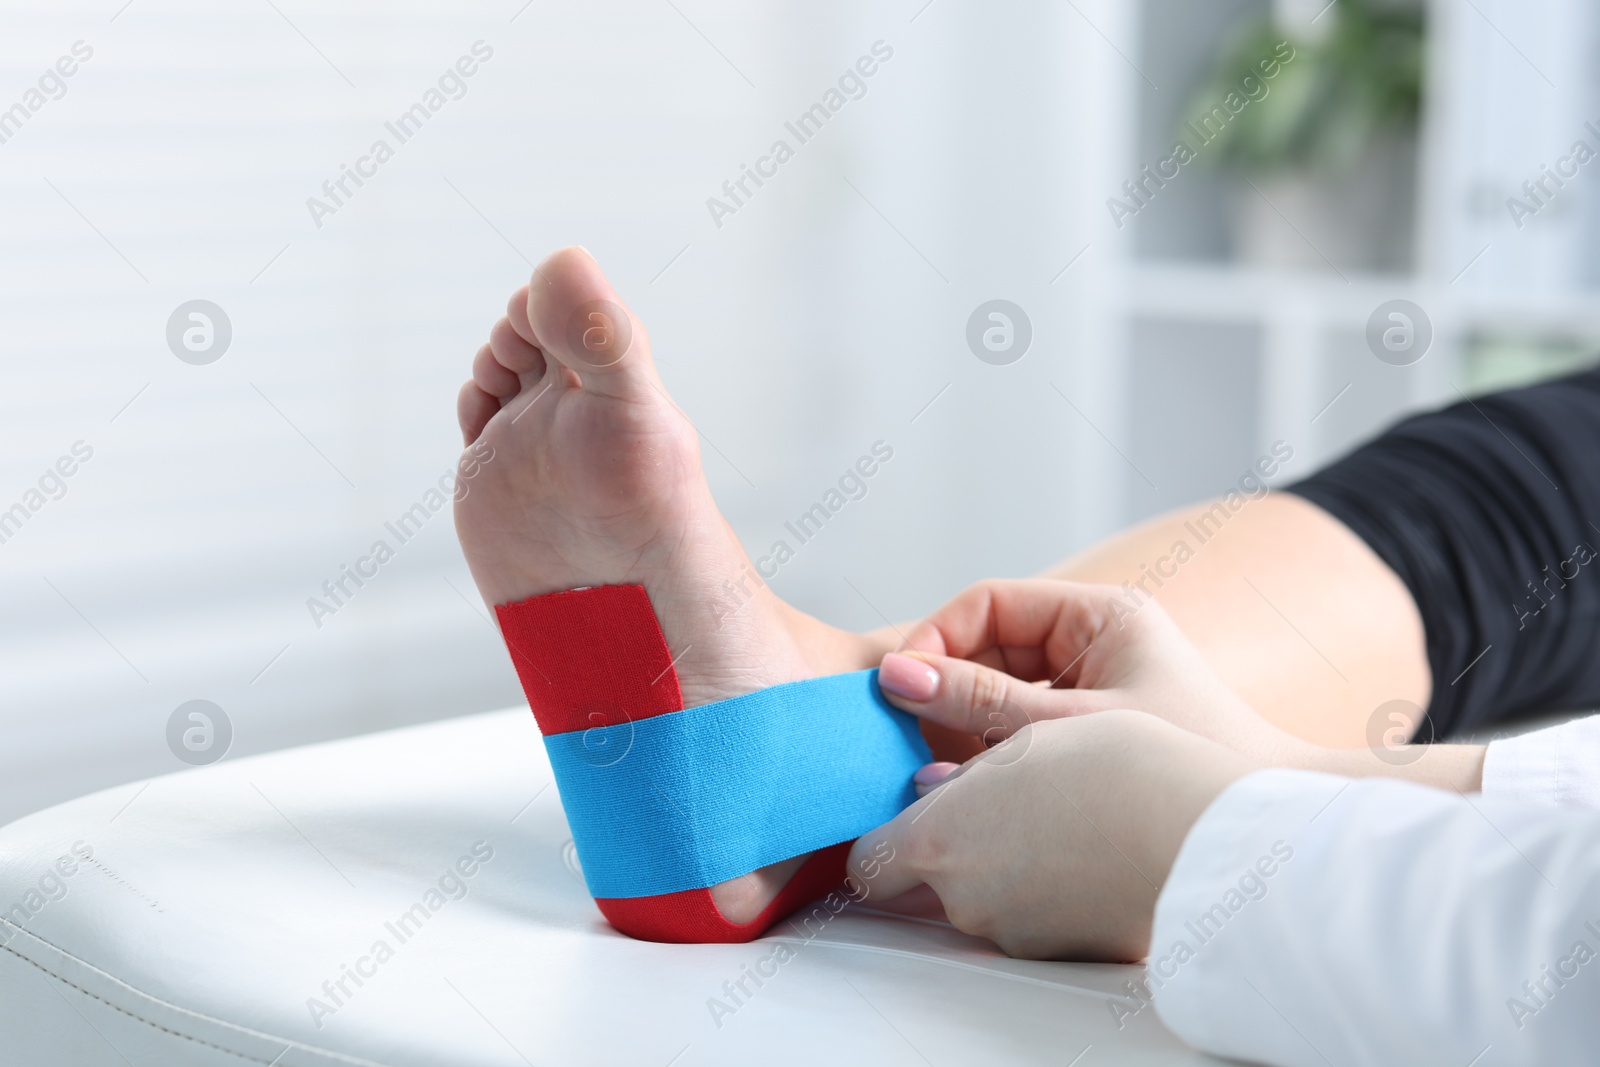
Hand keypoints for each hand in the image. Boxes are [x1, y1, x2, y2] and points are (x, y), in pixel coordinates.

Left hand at [846, 711, 1255, 959]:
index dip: (883, 843)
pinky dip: (1047, 895)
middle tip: (996, 811)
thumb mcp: (1023, 743)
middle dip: (950, 854)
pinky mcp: (1063, 955)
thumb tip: (932, 793)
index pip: (868, 864)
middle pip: (927, 885)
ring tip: (1058, 823)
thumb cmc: (1113, 768)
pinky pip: (1034, 920)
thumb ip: (963, 778)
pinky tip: (1086, 857)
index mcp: (938, 840)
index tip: (903, 821)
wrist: (1199, 829)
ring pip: (984, 901)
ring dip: (1004, 871)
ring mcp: (1013, 933)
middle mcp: (964, 898)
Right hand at [879, 579, 1301, 767]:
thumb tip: (896, 676)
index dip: (937, 639)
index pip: (989, 605)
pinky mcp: (1084, 735)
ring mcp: (1088, 689)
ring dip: (962, 729)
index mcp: (1099, 616)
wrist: (1255, 833)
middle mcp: (1091, 644)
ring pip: (996, 695)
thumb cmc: (1186, 764)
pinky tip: (968, 789)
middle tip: (906, 737)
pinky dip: (988, 755)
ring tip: (934, 770)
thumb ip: (982, 702)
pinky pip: (1016, 731)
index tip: (899, 685)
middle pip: (987, 650)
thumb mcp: (1067, 730)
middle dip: (944, 692)